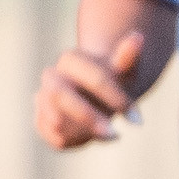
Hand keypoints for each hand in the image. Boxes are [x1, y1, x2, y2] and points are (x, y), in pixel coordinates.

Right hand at [35, 31, 146, 149]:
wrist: (92, 90)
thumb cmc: (110, 77)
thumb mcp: (121, 68)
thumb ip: (127, 56)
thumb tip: (138, 37)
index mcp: (71, 59)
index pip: (95, 78)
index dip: (117, 99)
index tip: (137, 120)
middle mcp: (51, 76)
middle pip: (61, 97)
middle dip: (89, 118)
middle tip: (115, 134)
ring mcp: (42, 98)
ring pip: (55, 120)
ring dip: (83, 132)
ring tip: (106, 134)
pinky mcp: (40, 119)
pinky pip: (53, 136)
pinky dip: (74, 141)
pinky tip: (89, 136)